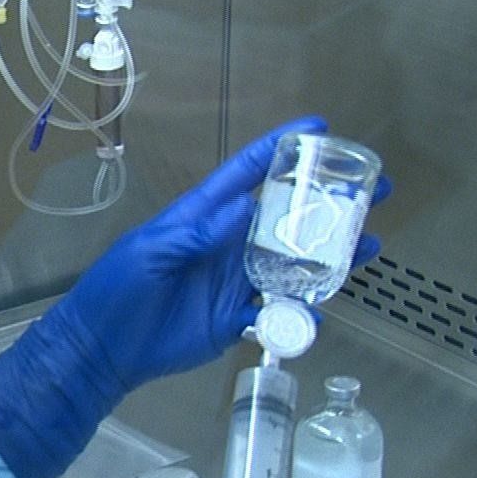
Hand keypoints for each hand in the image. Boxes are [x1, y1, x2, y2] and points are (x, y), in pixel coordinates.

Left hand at [0, 117, 391, 477]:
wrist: (102, 348)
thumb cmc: (117, 289)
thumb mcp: (151, 251)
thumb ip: (199, 231)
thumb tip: (247, 204)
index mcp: (203, 216)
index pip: (246, 174)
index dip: (280, 150)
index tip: (319, 129)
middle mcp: (227, 243)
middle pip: (285, 216)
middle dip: (327, 203)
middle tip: (374, 191)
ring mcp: (234, 281)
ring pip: (292, 262)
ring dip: (329, 254)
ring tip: (370, 245)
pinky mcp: (235, 319)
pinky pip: (278, 312)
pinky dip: (302, 311)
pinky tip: (326, 306)